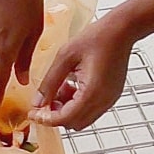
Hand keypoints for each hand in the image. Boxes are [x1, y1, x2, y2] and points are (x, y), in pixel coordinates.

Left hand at [28, 16, 134, 130]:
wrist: (120, 30)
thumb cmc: (96, 38)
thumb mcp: (65, 56)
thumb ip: (50, 82)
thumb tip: (38, 101)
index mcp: (92, 92)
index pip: (66, 118)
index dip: (46, 119)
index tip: (33, 114)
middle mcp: (103, 101)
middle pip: (75, 123)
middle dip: (56, 115)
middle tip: (43, 100)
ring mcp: (109, 100)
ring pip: (83, 118)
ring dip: (66, 110)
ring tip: (57, 88)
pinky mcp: (111, 95)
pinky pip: (91, 109)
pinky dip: (77, 104)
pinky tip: (70, 85)